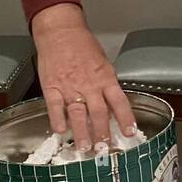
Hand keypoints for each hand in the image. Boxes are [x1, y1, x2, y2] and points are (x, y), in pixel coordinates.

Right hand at [33, 4, 135, 150]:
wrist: (61, 32)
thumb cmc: (83, 45)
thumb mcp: (103, 63)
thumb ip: (107, 83)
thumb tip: (112, 103)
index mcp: (105, 78)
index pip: (119, 102)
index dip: (125, 119)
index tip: (129, 133)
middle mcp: (89, 84)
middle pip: (99, 113)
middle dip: (102, 133)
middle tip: (104, 149)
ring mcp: (69, 86)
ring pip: (78, 114)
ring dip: (82, 132)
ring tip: (84, 147)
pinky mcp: (52, 86)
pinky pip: (55, 106)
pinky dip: (58, 120)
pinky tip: (61, 131)